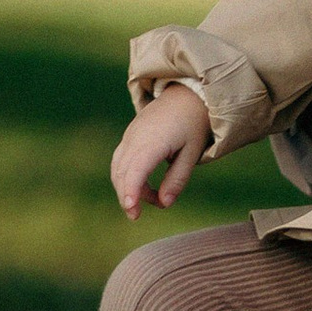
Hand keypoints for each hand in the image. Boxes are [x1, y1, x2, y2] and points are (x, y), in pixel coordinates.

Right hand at [112, 82, 211, 216]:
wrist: (186, 95)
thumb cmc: (193, 124)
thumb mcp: (191, 153)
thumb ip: (177, 179)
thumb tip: (164, 203)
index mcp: (153, 141)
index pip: (135, 171)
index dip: (131, 192)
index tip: (132, 211)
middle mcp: (136, 138)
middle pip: (122, 173)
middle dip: (128, 196)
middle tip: (138, 216)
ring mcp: (129, 136)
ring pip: (118, 168)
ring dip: (127, 188)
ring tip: (151, 199)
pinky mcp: (129, 136)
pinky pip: (120, 160)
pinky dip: (127, 176)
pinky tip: (142, 186)